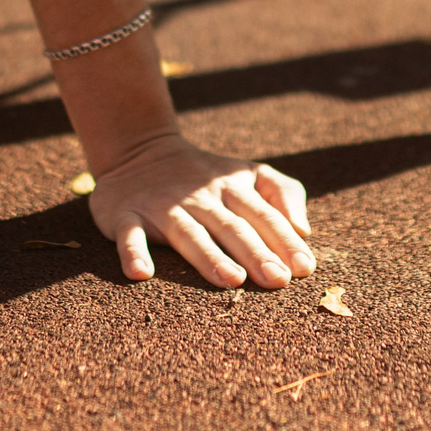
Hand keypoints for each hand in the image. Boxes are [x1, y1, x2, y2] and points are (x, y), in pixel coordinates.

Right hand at [88, 131, 314, 288]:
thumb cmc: (206, 175)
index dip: (284, 240)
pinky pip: (130, 235)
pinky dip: (133, 253)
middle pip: (231, 226)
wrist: (139, 149)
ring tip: (232, 280)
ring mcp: (161, 206)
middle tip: (277, 280)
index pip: (262, 215)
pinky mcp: (126, 215)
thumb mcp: (249, 173)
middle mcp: (199, 197)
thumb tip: (304, 230)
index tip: (304, 269)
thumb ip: (283, 193)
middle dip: (256, 253)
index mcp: (232, 187)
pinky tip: (141, 274)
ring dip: (209, 257)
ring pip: (188, 233)